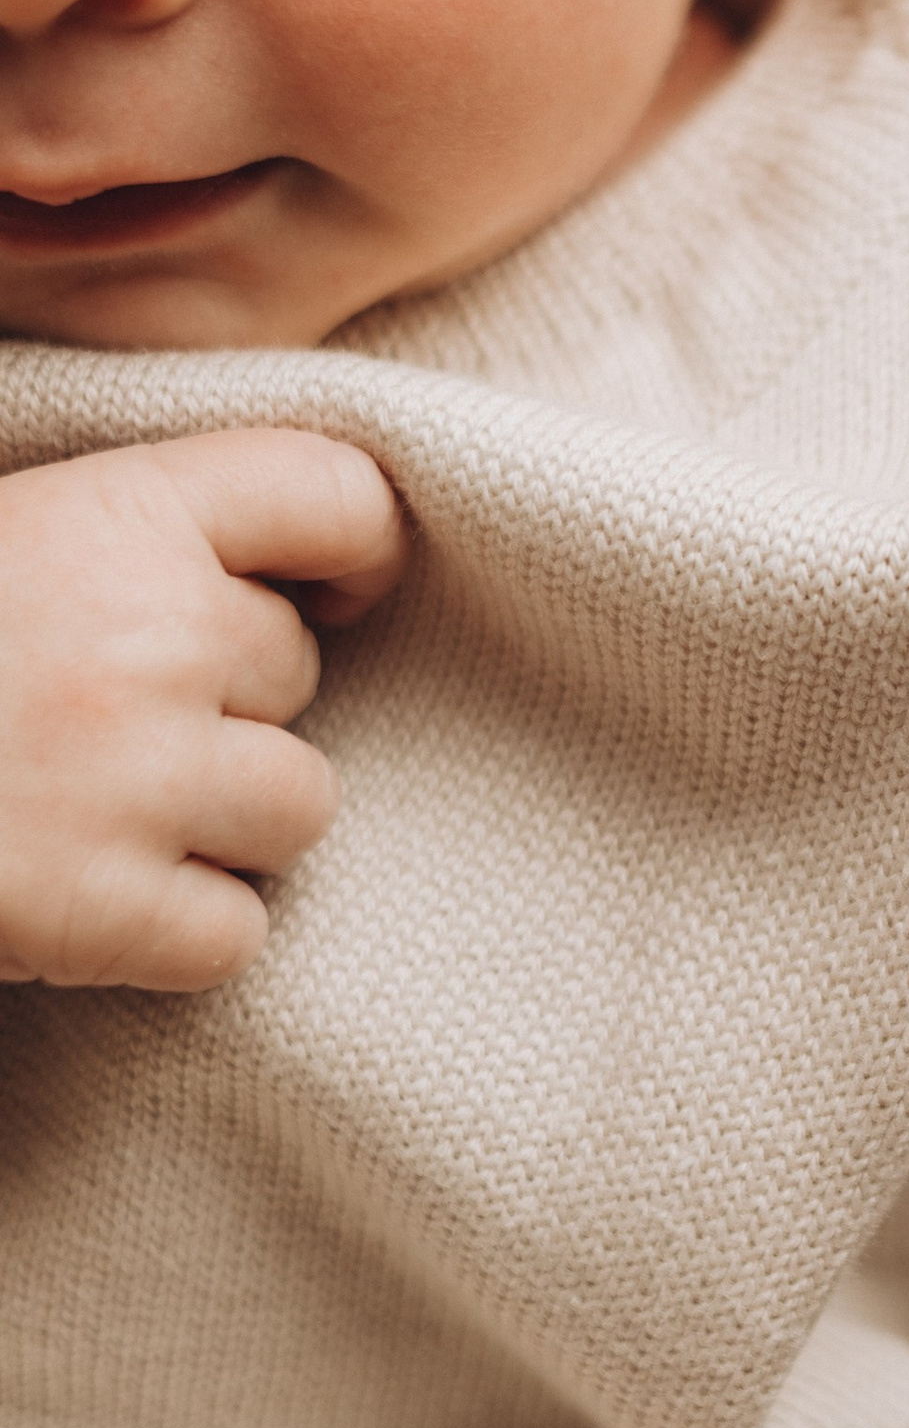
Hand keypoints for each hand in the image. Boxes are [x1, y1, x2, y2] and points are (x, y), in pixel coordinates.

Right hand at [0, 431, 406, 995]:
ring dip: (221, 820)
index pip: (336, 492)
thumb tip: (266, 574)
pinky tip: (89, 902)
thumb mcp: (0, 534)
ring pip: (298, 803)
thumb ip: (115, 536)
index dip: (354, 546)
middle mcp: (152, 636)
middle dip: (226, 700)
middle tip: (102, 719)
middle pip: (295, 669)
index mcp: (119, 512)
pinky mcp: (102, 912)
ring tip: (103, 812)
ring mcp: (136, 778)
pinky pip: (234, 933)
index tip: (330, 589)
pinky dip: (177, 934)